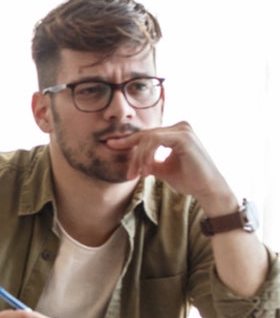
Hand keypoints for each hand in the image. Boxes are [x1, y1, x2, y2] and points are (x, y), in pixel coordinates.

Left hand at [108, 122, 234, 211]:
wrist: (207, 190)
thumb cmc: (188, 180)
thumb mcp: (162, 169)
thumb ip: (148, 160)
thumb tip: (131, 158)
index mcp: (175, 132)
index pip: (146, 135)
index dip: (127, 141)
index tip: (110, 146)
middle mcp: (179, 127)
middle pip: (145, 136)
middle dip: (133, 156)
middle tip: (128, 174)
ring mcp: (182, 130)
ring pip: (147, 139)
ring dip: (140, 158)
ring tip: (139, 175)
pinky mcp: (183, 137)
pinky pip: (155, 141)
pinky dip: (147, 156)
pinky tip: (147, 171)